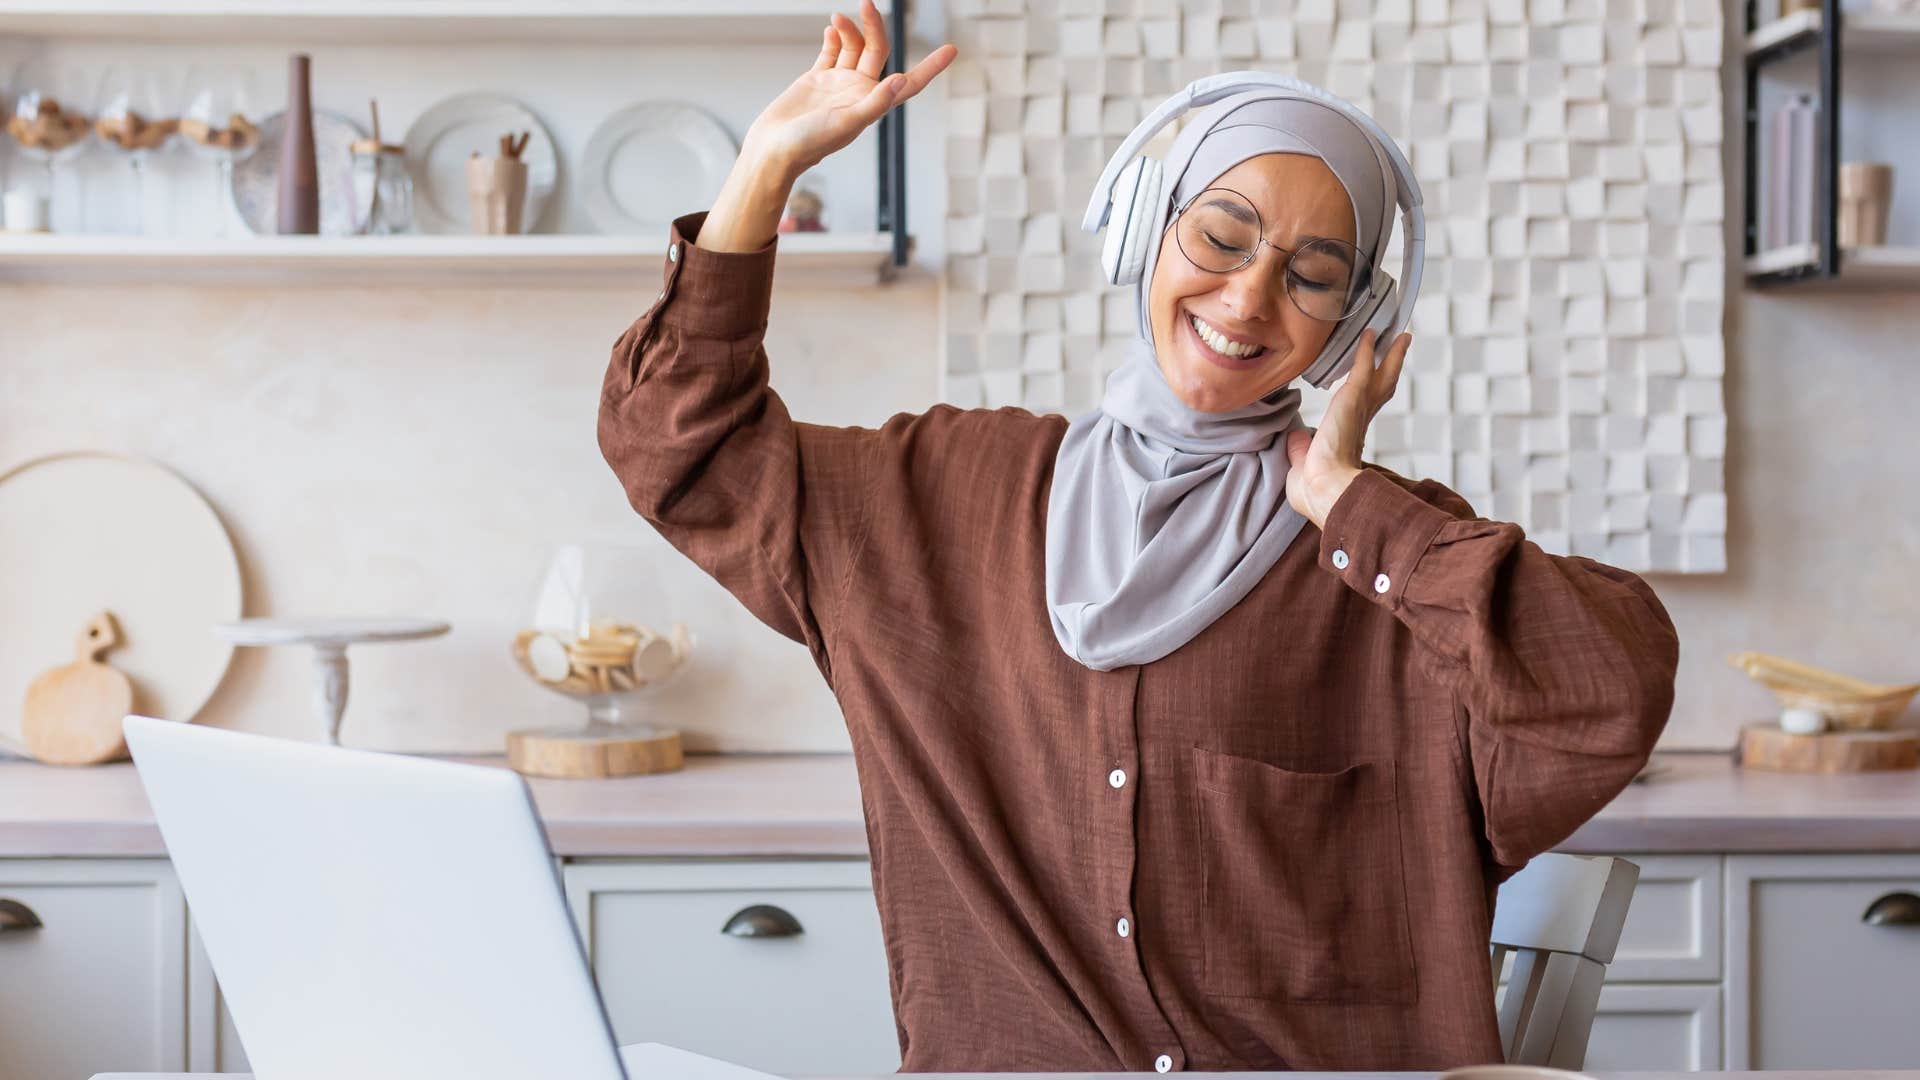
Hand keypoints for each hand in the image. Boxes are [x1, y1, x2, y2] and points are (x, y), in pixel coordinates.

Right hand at [739, 0, 956, 180]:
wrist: (774, 149)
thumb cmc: (810, 144)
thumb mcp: (847, 123)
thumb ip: (875, 103)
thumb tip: (900, 81)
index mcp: (873, 104)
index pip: (910, 82)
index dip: (932, 67)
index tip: (952, 49)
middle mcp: (859, 92)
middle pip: (877, 51)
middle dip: (874, 27)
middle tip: (866, 3)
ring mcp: (838, 83)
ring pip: (854, 47)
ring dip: (850, 29)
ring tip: (837, 19)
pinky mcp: (817, 79)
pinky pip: (832, 52)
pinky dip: (835, 38)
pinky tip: (832, 28)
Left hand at [1284, 328, 1412, 529]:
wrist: (1323, 488)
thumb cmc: (1314, 490)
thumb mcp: (1302, 467)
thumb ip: (1300, 450)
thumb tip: (1297, 439)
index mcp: (1350, 440)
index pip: (1365, 411)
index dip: (1371, 396)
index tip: (1376, 384)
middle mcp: (1361, 422)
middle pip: (1383, 387)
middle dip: (1392, 367)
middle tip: (1401, 348)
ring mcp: (1360, 409)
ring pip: (1382, 374)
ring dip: (1391, 354)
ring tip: (1400, 336)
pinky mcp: (1353, 398)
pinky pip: (1362, 366)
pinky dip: (1366, 349)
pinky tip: (1369, 333)